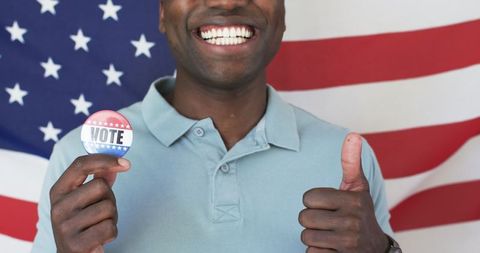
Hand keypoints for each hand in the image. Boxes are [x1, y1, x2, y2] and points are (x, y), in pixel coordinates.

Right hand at [49, 154, 129, 252]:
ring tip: (99, 225)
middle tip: (102, 212)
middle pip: (101, 186)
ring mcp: (65, 227)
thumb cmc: (83, 223)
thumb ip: (98, 179)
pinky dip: (111, 233)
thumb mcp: (85, 199)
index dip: (105, 160)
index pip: (80, 165)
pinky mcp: (76, 244)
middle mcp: (58, 207)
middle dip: (110, 198)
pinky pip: (110, 228)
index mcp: (58, 191)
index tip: (126, 163)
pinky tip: (100, 238)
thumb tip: (117, 163)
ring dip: (112, 217)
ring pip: (108, 207)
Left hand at [298, 133, 388, 252]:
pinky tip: (332, 249)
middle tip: (329, 222)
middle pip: (304, 217)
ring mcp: (349, 242)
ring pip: (306, 236)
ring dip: (313, 237)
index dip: (314, 202)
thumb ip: (351, 163)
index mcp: (354, 200)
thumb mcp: (358, 188)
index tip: (329, 206)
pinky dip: (317, 252)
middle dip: (312, 221)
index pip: (308, 197)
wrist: (374, 249)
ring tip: (330, 235)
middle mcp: (354, 221)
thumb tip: (353, 135)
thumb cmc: (359, 213)